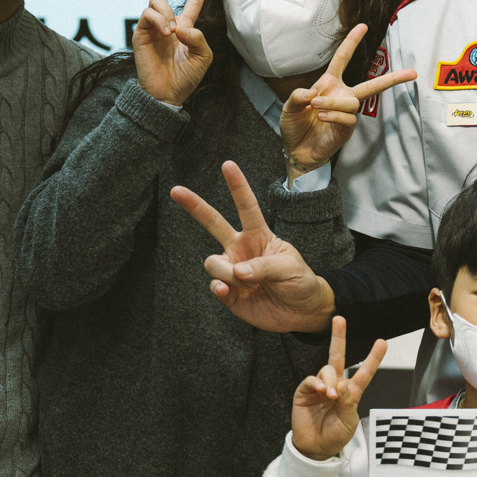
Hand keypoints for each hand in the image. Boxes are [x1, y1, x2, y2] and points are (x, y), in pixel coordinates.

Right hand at [133, 0, 210, 104]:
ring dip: (166, 11)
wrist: (167, 94)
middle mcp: (166, 24)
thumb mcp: (203, 56)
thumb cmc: (186, 77)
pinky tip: (166, 31)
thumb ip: (198, 36)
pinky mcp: (141, 34)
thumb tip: (178, 25)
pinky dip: (158, 19)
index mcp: (184, 28)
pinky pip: (147, 14)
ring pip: (155, 2)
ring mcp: (152, 28)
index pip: (190, 6)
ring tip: (171, 30)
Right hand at [171, 161, 336, 332]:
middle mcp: (241, 249)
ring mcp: (232, 270)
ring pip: (212, 262)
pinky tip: (226, 291)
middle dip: (194, 206)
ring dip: (227, 272)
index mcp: (259, 235)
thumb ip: (263, 266)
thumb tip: (237, 271)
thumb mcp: (289, 267)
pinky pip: (215, 286)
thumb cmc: (299, 282)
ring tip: (247, 283)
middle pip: (213, 223)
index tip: (228, 165)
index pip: (246, 206)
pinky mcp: (228, 293)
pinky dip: (219, 288)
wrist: (301, 312)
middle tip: (175, 190)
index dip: (237, 186)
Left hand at [280, 23, 418, 180]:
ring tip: (316, 107)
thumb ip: (298, 95)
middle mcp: (341, 96)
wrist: (296, 150)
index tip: (363, 26)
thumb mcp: (289, 106)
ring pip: (352, 102)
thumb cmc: (294, 126)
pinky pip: (348, 118)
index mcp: (329, 84)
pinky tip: (322, 118)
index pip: (342, 59)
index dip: (351, 42)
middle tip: (412, 73)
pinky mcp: (346, 129)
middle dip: (392, 79)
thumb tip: (314, 92)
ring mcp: (346, 113)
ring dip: (333, 102)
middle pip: (372, 85)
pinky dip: (334, 115)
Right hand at [292, 316, 387, 459]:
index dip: (373, 358)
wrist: (317, 448)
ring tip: (331, 396)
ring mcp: (319, 387)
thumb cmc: (336, 435)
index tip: (382, 342)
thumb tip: (342, 383)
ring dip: (330, 379)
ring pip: (326, 369)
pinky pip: (310, 380)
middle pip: (337, 356)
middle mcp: (335, 385)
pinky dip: (317, 383)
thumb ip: (348, 402)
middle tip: (340, 319)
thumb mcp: (349, 421)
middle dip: (339, 337)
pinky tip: (322, 391)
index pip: (364, 371)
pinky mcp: (304, 392)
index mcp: (351, 392)